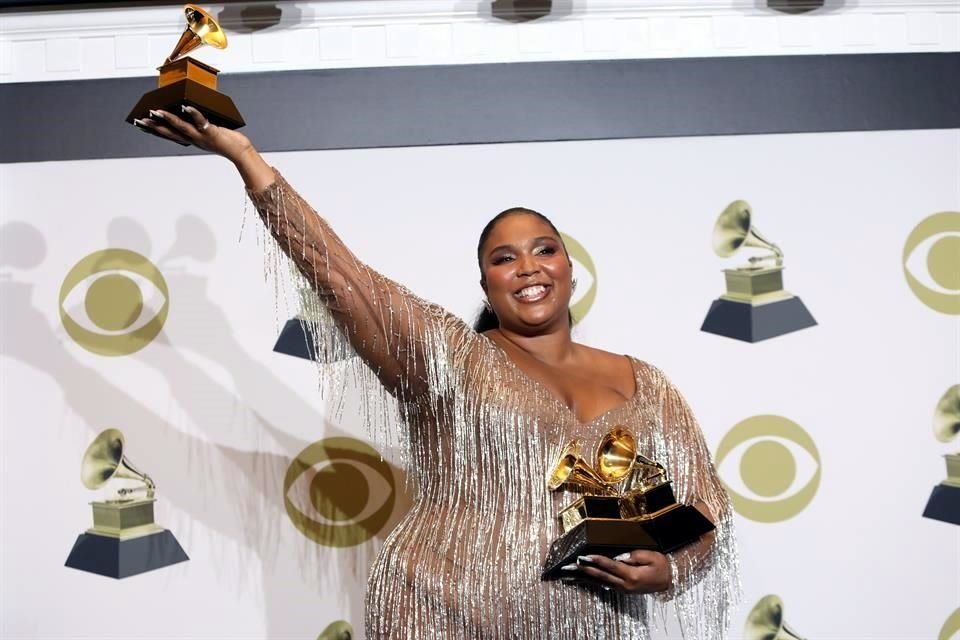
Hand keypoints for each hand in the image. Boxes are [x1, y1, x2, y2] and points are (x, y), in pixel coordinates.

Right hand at [133, 106, 252, 162]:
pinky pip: (201, 122)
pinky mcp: (212, 132)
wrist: (239, 152)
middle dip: (155, 126)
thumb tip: (185, 109)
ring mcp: (202, 137)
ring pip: (182, 128)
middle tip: (141, 119)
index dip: (155, 130)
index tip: (141, 124)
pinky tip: (188, 107)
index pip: (169, 135)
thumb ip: (196, 124)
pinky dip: (194, 114)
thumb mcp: (205, 132)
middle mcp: (194, 140)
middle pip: (171, 133)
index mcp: (191, 140)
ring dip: (169, 120)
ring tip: (158, 111)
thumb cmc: (225, 141)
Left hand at [560, 551, 671, 593]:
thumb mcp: (653, 556)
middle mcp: (625, 585)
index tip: (584, 557)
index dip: (596, 561)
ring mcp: (623, 589)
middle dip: (585, 570)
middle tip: (571, 565)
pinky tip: (584, 579)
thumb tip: (619, 556)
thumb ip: (635, 555)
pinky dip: (593, 581)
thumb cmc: (663, 566)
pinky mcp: (623, 590)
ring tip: (571, 573)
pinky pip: (604, 585)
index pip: (610, 566)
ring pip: (600, 582)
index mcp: (632, 576)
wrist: (671, 581)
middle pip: (601, 577)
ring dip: (585, 577)